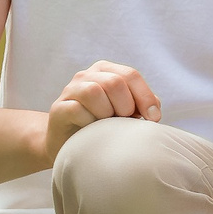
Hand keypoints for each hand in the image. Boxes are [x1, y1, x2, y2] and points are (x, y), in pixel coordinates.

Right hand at [41, 60, 160, 164]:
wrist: (71, 143)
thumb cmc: (104, 125)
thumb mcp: (127, 112)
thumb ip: (142, 104)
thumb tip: (154, 109)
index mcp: (106, 70)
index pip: (131, 75)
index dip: (145, 97)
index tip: (154, 118)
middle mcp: (86, 75)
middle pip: (115, 82)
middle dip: (126, 106)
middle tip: (124, 120)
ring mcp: (70, 90)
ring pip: (94, 91)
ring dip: (106, 112)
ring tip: (106, 124)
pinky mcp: (58, 108)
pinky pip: (77, 110)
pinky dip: (89, 122)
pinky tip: (90, 129)